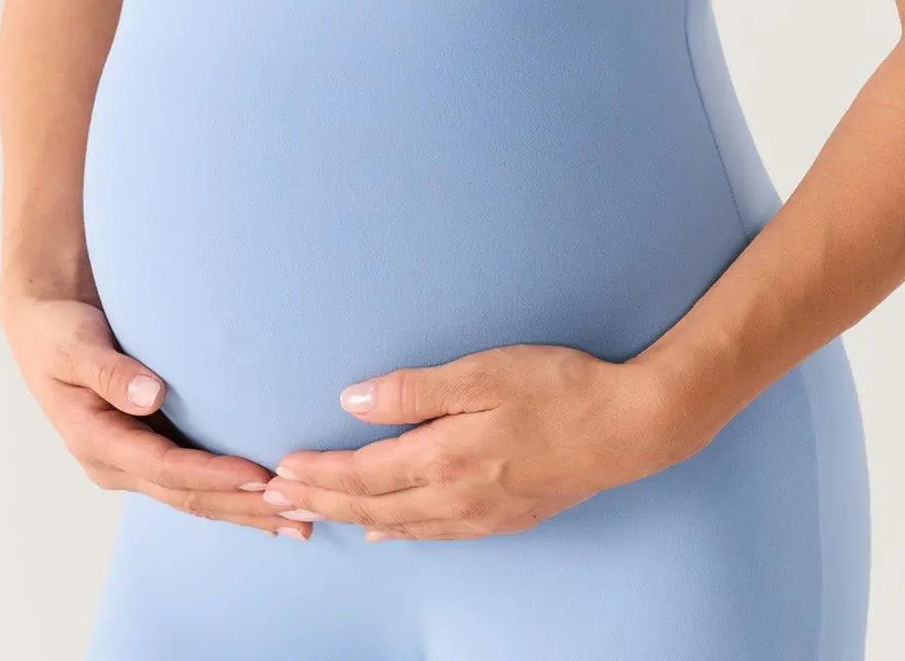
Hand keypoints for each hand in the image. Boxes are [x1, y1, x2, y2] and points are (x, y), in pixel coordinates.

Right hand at [0, 293, 311, 539]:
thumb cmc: (58, 330)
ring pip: (197, 497)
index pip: (166, 468)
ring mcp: (134, 461)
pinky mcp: (150, 449)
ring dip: (247, 511)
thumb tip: (149, 395)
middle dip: (244, 508)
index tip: (260, 477)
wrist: (45, 323)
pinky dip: (234, 494)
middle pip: (189, 495)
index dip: (214, 475)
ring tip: (301, 522)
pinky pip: (196, 480)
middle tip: (299, 511)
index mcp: (96, 442)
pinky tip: (270, 504)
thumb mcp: (73, 343)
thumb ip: (108, 371)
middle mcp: (117, 463)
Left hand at [259, 343, 678, 541]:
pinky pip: (435, 533)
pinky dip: (399, 532)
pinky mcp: (505, 516)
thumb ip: (414, 390)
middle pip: (373, 506)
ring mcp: (482, 513)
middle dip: (320, 503)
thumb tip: (353, 402)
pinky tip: (386, 530)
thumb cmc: (559, 387)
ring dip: (351, 519)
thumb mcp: (483, 372)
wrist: (630, 426)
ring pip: (400, 525)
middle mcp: (457, 496)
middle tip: (274, 503)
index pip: (365, 474)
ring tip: (314, 516)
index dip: (319, 476)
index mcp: (447, 457)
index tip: (280, 473)